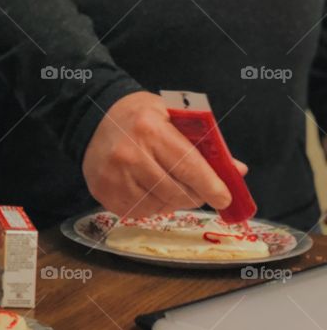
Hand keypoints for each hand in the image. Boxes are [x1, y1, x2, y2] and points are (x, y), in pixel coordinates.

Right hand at [82, 91, 247, 217]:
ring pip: (158, 206)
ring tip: (168, 186)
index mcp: (150, 130)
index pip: (189, 167)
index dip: (211, 187)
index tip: (224, 198)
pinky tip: (149, 190)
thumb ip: (205, 144)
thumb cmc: (140, 117)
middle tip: (198, 191)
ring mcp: (113, 176)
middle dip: (194, 196)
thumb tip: (235, 170)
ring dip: (171, 202)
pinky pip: (138, 212)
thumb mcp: (174, 117)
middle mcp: (128, 154)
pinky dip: (151, 206)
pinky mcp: (103, 192)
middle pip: (176, 192)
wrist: (94, 119)